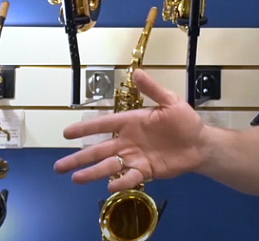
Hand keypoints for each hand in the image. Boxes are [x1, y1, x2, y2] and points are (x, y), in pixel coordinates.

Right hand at [54, 69, 204, 191]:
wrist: (200, 143)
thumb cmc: (185, 121)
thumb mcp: (171, 102)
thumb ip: (153, 90)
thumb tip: (137, 72)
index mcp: (132, 122)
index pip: (105, 124)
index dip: (86, 128)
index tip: (67, 133)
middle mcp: (128, 140)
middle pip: (99, 149)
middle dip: (79, 158)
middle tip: (58, 166)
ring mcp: (135, 157)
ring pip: (109, 165)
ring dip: (92, 172)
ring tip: (75, 178)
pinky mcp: (145, 170)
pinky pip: (129, 177)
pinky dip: (120, 181)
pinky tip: (109, 186)